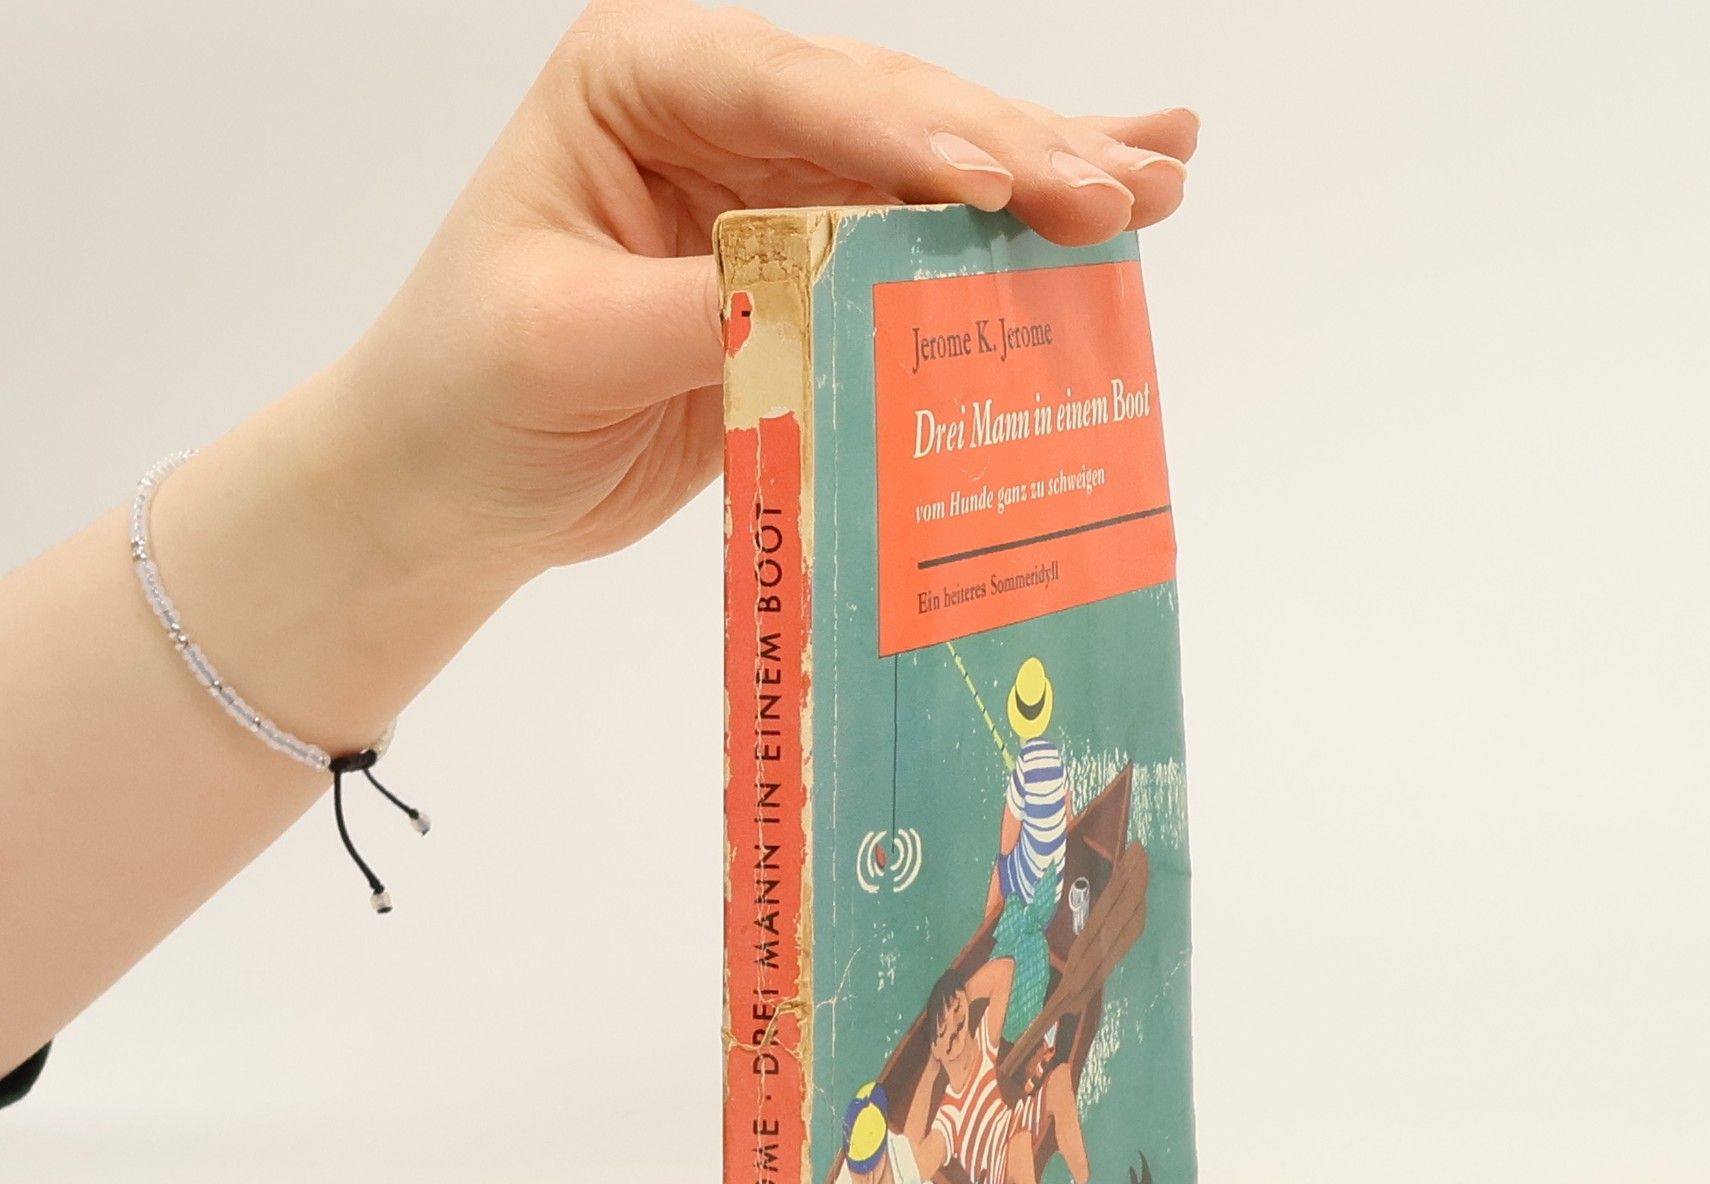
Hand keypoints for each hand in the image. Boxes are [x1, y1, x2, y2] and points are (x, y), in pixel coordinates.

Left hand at [325, 0, 1197, 591]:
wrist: (454, 485)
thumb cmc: (469, 392)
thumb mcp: (566, 342)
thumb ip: (703, 308)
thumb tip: (831, 294)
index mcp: (640, 79)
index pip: (791, 90)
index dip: (902, 135)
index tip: (995, 184)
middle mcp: (719, 114)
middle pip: (888, 118)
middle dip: (1013, 152)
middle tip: (1129, 186)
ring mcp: (774, 190)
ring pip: (928, 174)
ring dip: (1045, 176)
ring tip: (1162, 174)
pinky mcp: (810, 276)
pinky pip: (919, 254)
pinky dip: (1007, 242)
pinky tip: (1109, 193)